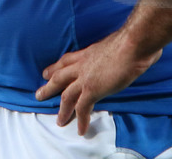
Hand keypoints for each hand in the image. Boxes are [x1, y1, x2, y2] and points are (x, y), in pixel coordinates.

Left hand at [34, 30, 160, 135]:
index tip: (47, 72)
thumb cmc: (129, 41)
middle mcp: (82, 64)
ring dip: (62, 109)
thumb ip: (109, 52)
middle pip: (59, 76)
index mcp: (87, 53)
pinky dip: (81, 119)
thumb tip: (117, 55)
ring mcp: (85, 77)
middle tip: (39, 94)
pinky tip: (81, 130)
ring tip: (59, 121)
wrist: (132, 44)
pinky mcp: (92, 89)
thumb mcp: (113, 44)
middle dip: (49, 87)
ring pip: (66, 95)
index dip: (56, 67)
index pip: (67, 60)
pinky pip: (82, 108)